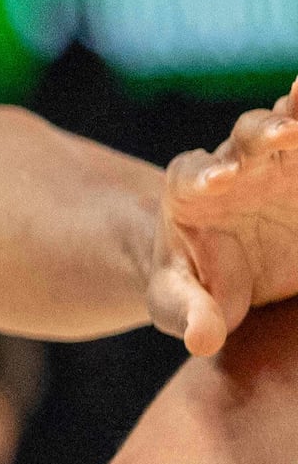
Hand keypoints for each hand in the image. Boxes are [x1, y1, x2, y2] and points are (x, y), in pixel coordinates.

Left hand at [157, 88, 297, 355]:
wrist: (223, 268)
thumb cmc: (193, 285)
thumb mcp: (178, 303)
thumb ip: (188, 314)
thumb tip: (201, 338)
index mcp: (191, 191)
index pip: (193, 175)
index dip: (205, 176)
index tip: (219, 181)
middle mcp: (235, 163)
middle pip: (245, 137)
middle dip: (262, 132)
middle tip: (281, 133)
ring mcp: (277, 158)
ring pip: (292, 125)